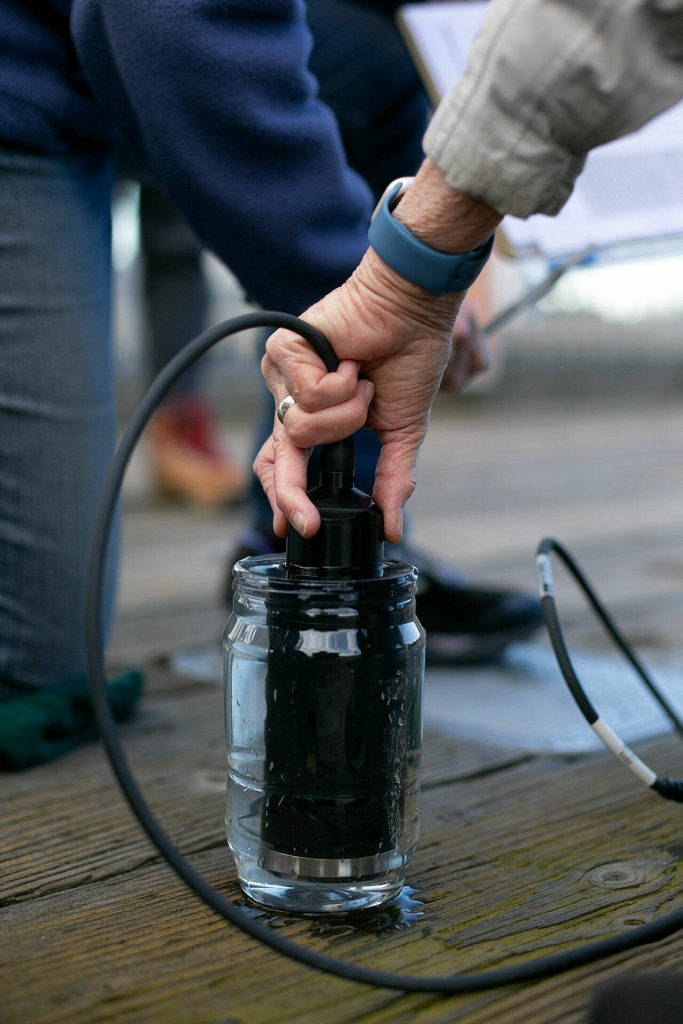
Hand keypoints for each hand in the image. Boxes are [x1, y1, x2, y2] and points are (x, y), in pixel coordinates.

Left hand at [254, 159, 501, 543]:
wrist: (413, 311)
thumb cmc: (408, 359)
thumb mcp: (402, 431)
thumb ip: (393, 479)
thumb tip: (393, 527)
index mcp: (316, 420)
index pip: (285, 465)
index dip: (286, 497)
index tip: (299, 529)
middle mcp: (294, 400)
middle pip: (276, 459)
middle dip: (292, 493)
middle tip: (307, 521)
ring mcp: (285, 377)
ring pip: (302, 430)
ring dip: (347, 414)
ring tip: (364, 385)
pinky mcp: (283, 351)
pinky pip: (308, 396)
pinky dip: (342, 386)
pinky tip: (353, 364)